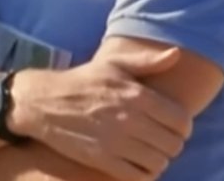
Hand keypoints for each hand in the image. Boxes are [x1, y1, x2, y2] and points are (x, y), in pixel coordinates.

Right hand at [10, 48, 191, 180]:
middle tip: (159, 140)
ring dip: (158, 160)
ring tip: (148, 153)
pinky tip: (136, 164)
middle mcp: (129, 118)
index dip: (182, 126)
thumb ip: (147, 61)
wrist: (41, 102)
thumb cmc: (81, 82)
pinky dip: (144, 173)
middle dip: (171, 144)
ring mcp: (116, 141)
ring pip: (159, 162)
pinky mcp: (102, 159)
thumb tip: (176, 54)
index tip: (172, 126)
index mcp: (136, 94)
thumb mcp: (112, 65)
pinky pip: (140, 176)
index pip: (181, 121)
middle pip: (173, 144)